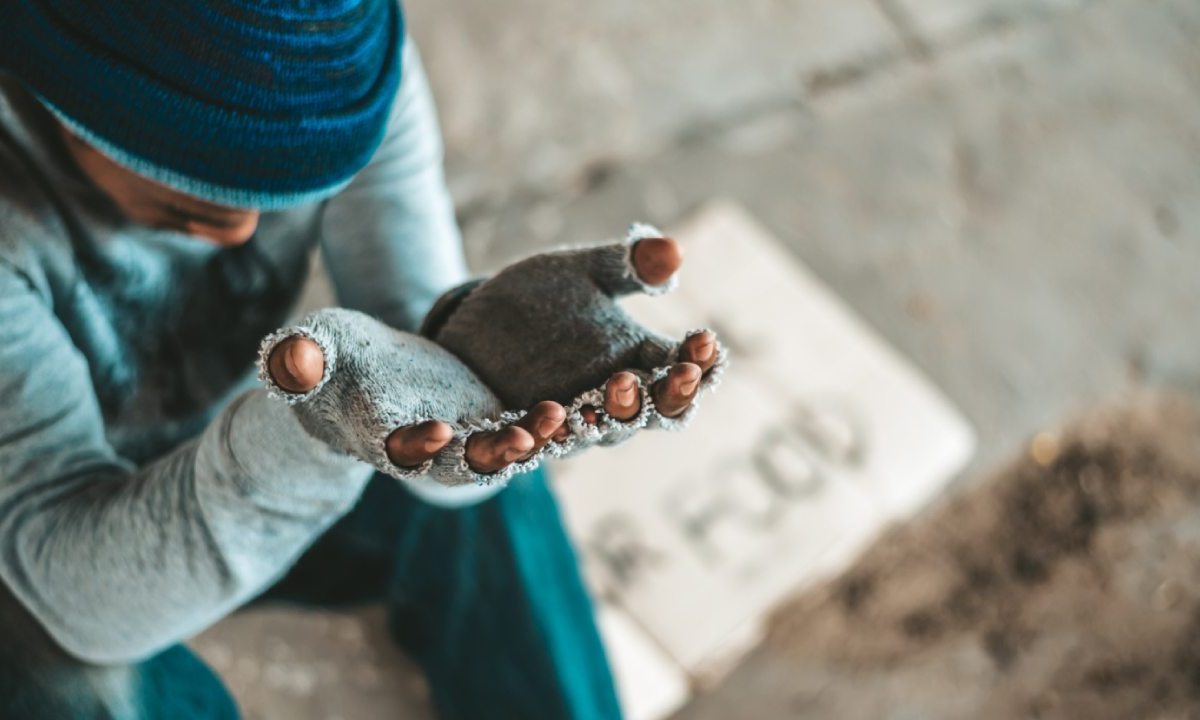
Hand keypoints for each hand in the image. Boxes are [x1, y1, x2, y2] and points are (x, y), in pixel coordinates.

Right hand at [264, 319, 569, 476]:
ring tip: (559, 416)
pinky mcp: (494, 419)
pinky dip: (549, 423)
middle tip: (521, 439)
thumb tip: (290, 357)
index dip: (416, 444)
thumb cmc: (331, 357)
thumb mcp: (315, 347)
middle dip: (491, 453)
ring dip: (532, 440)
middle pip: (461, 461)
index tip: (435, 429)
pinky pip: (526, 428)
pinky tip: (580, 403)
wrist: (364, 371)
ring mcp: (466, 438)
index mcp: (381, 436)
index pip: (398, 449)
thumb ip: (300, 358)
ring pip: (503, 449)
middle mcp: (429, 450)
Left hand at [427, 223, 726, 454]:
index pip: (680, 375)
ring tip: (594, 397)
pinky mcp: (504, 438)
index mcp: (633, 365)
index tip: (703, 339)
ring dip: (593, 422)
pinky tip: (519, 435)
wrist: (471, 329)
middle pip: (643, 415)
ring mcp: (557, 426)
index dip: (697, 363)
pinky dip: (517, 445)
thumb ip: (626, 264)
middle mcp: (603, 404)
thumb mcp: (580, 272)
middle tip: (654, 375)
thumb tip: (673, 250)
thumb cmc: (540, 302)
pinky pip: (513, 453)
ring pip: (586, 437)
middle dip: (652, 398)